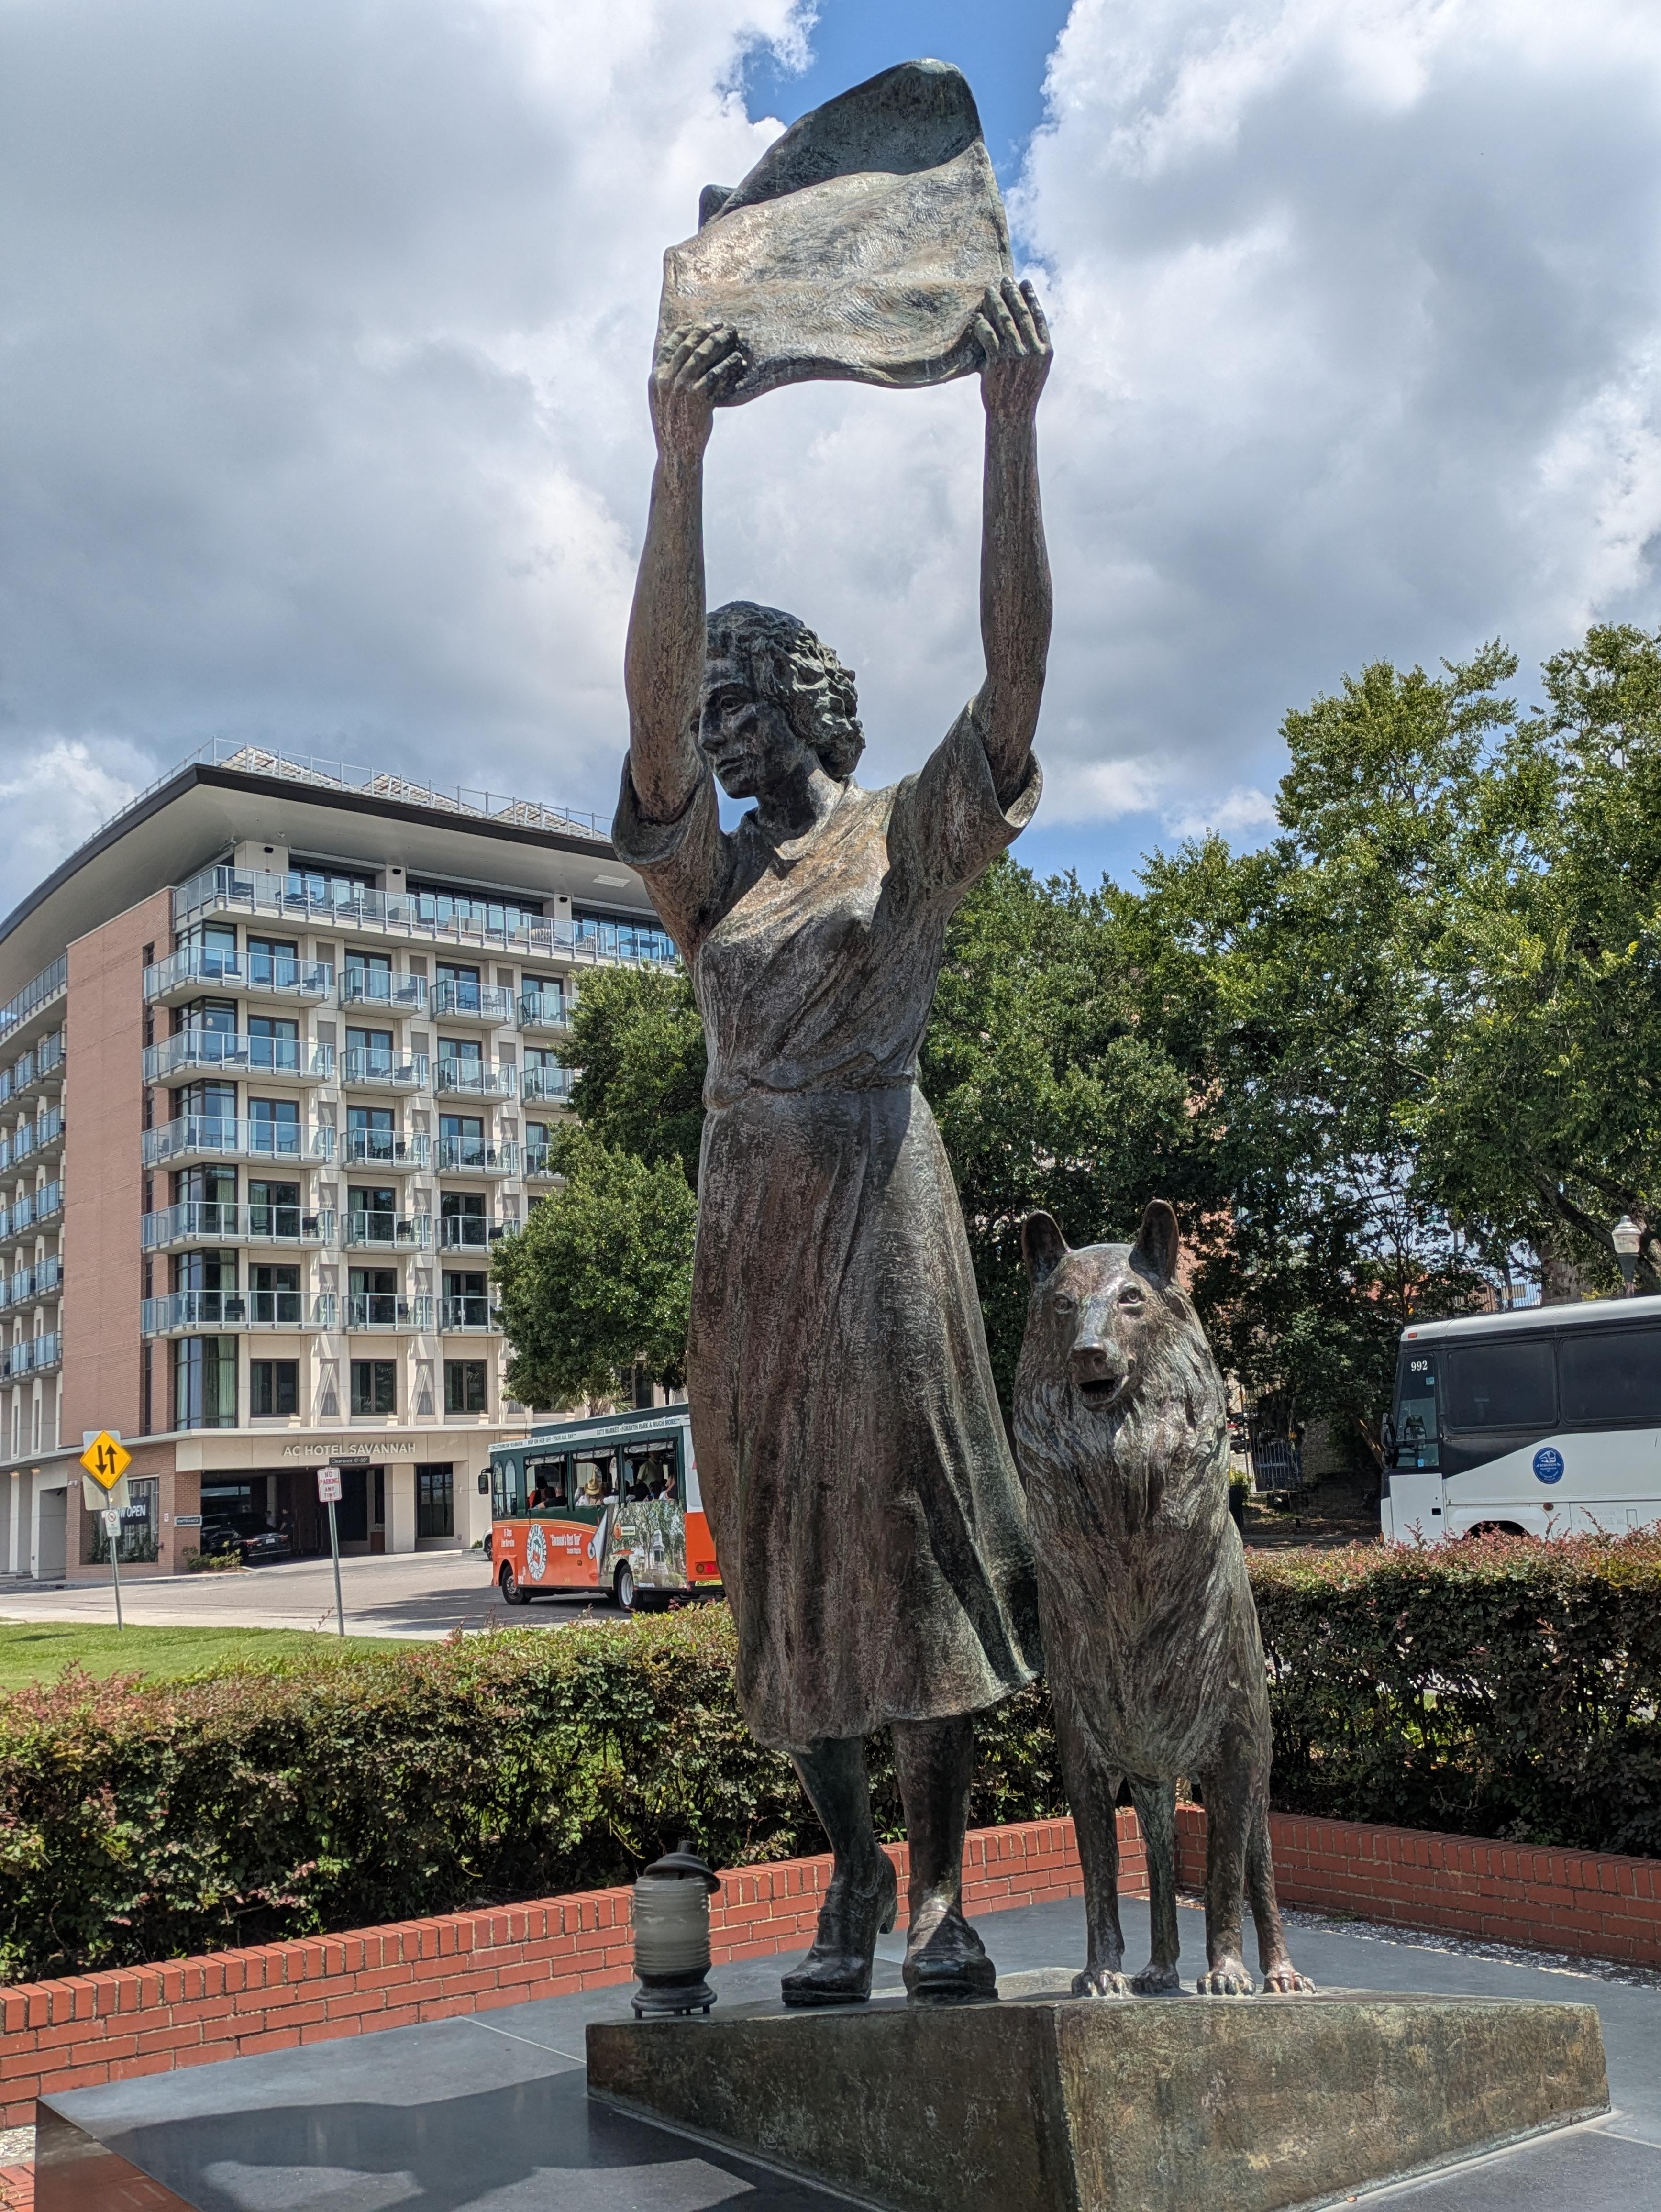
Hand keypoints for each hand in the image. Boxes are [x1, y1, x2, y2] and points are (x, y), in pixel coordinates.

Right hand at [649, 319, 745, 459]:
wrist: (677, 452)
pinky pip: (716, 375)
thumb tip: (681, 360)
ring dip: (719, 342)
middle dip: (705, 331)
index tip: (696, 323)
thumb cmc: (673, 426)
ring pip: (702, 356)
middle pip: (688, 346)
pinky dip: (728, 364)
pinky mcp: (698, 399)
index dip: (684, 332)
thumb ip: (668, 379)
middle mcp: (666, 380)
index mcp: (656, 378)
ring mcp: (682, 389)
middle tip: (719, 324)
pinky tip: (738, 359)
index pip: (670, 346)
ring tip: (732, 335)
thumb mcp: (663, 400)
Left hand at [975, 277, 1050, 421]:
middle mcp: (1033, 351)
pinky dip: (983, 324)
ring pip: (1004, 321)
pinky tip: (979, 317)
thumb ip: (1033, 346)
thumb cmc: (1022, 391)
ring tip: (989, 291)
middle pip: (1021, 314)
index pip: (1039, 317)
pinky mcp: (997, 363)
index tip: (1024, 282)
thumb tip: (1022, 319)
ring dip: (996, 303)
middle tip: (1004, 280)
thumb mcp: (1037, 368)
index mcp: (1045, 350)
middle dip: (1012, 294)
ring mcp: (1015, 356)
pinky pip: (988, 336)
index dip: (1031, 297)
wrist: (1012, 415)